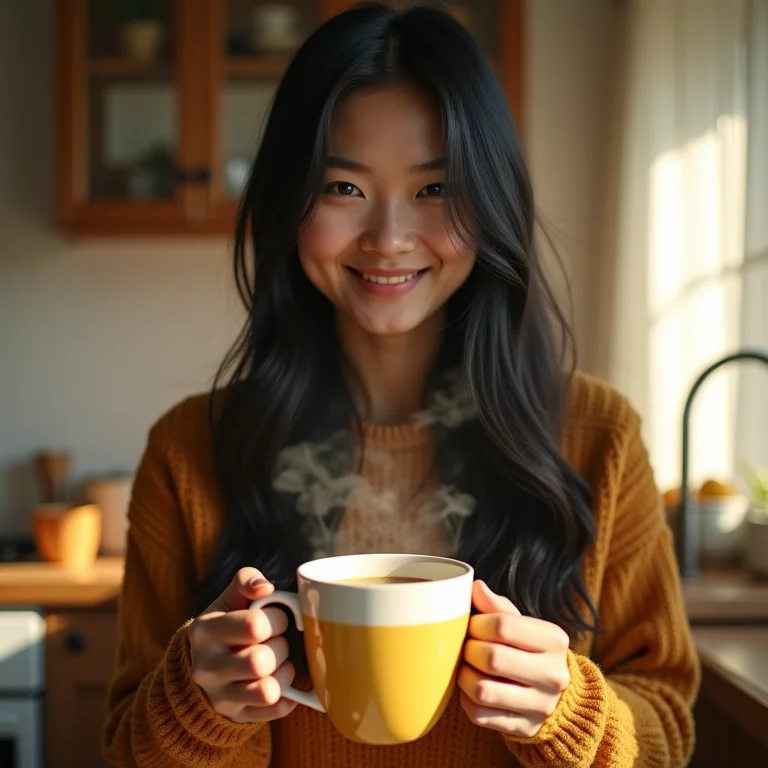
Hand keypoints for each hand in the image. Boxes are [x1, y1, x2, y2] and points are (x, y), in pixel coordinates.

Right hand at [189, 567, 297, 723]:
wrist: (205, 666)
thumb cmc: (228, 624)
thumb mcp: (230, 598)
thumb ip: (246, 581)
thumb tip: (266, 587)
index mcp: (205, 630)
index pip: (255, 625)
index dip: (277, 619)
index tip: (273, 618)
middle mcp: (206, 666)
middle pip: (262, 660)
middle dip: (280, 646)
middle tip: (275, 641)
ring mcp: (219, 696)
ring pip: (269, 689)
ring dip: (284, 672)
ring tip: (277, 663)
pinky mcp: (235, 716)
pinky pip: (274, 710)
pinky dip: (287, 698)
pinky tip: (279, 683)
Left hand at [458, 580, 570, 737]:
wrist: (557, 696)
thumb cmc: (530, 650)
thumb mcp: (523, 624)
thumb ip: (498, 607)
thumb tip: (475, 587)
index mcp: (554, 640)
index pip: (503, 626)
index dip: (477, 623)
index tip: (473, 625)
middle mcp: (553, 674)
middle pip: (492, 658)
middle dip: (469, 649)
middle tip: (466, 647)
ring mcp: (540, 705)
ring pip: (482, 690)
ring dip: (464, 675)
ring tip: (466, 667)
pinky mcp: (523, 727)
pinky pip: (479, 714)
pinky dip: (466, 699)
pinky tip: (471, 688)